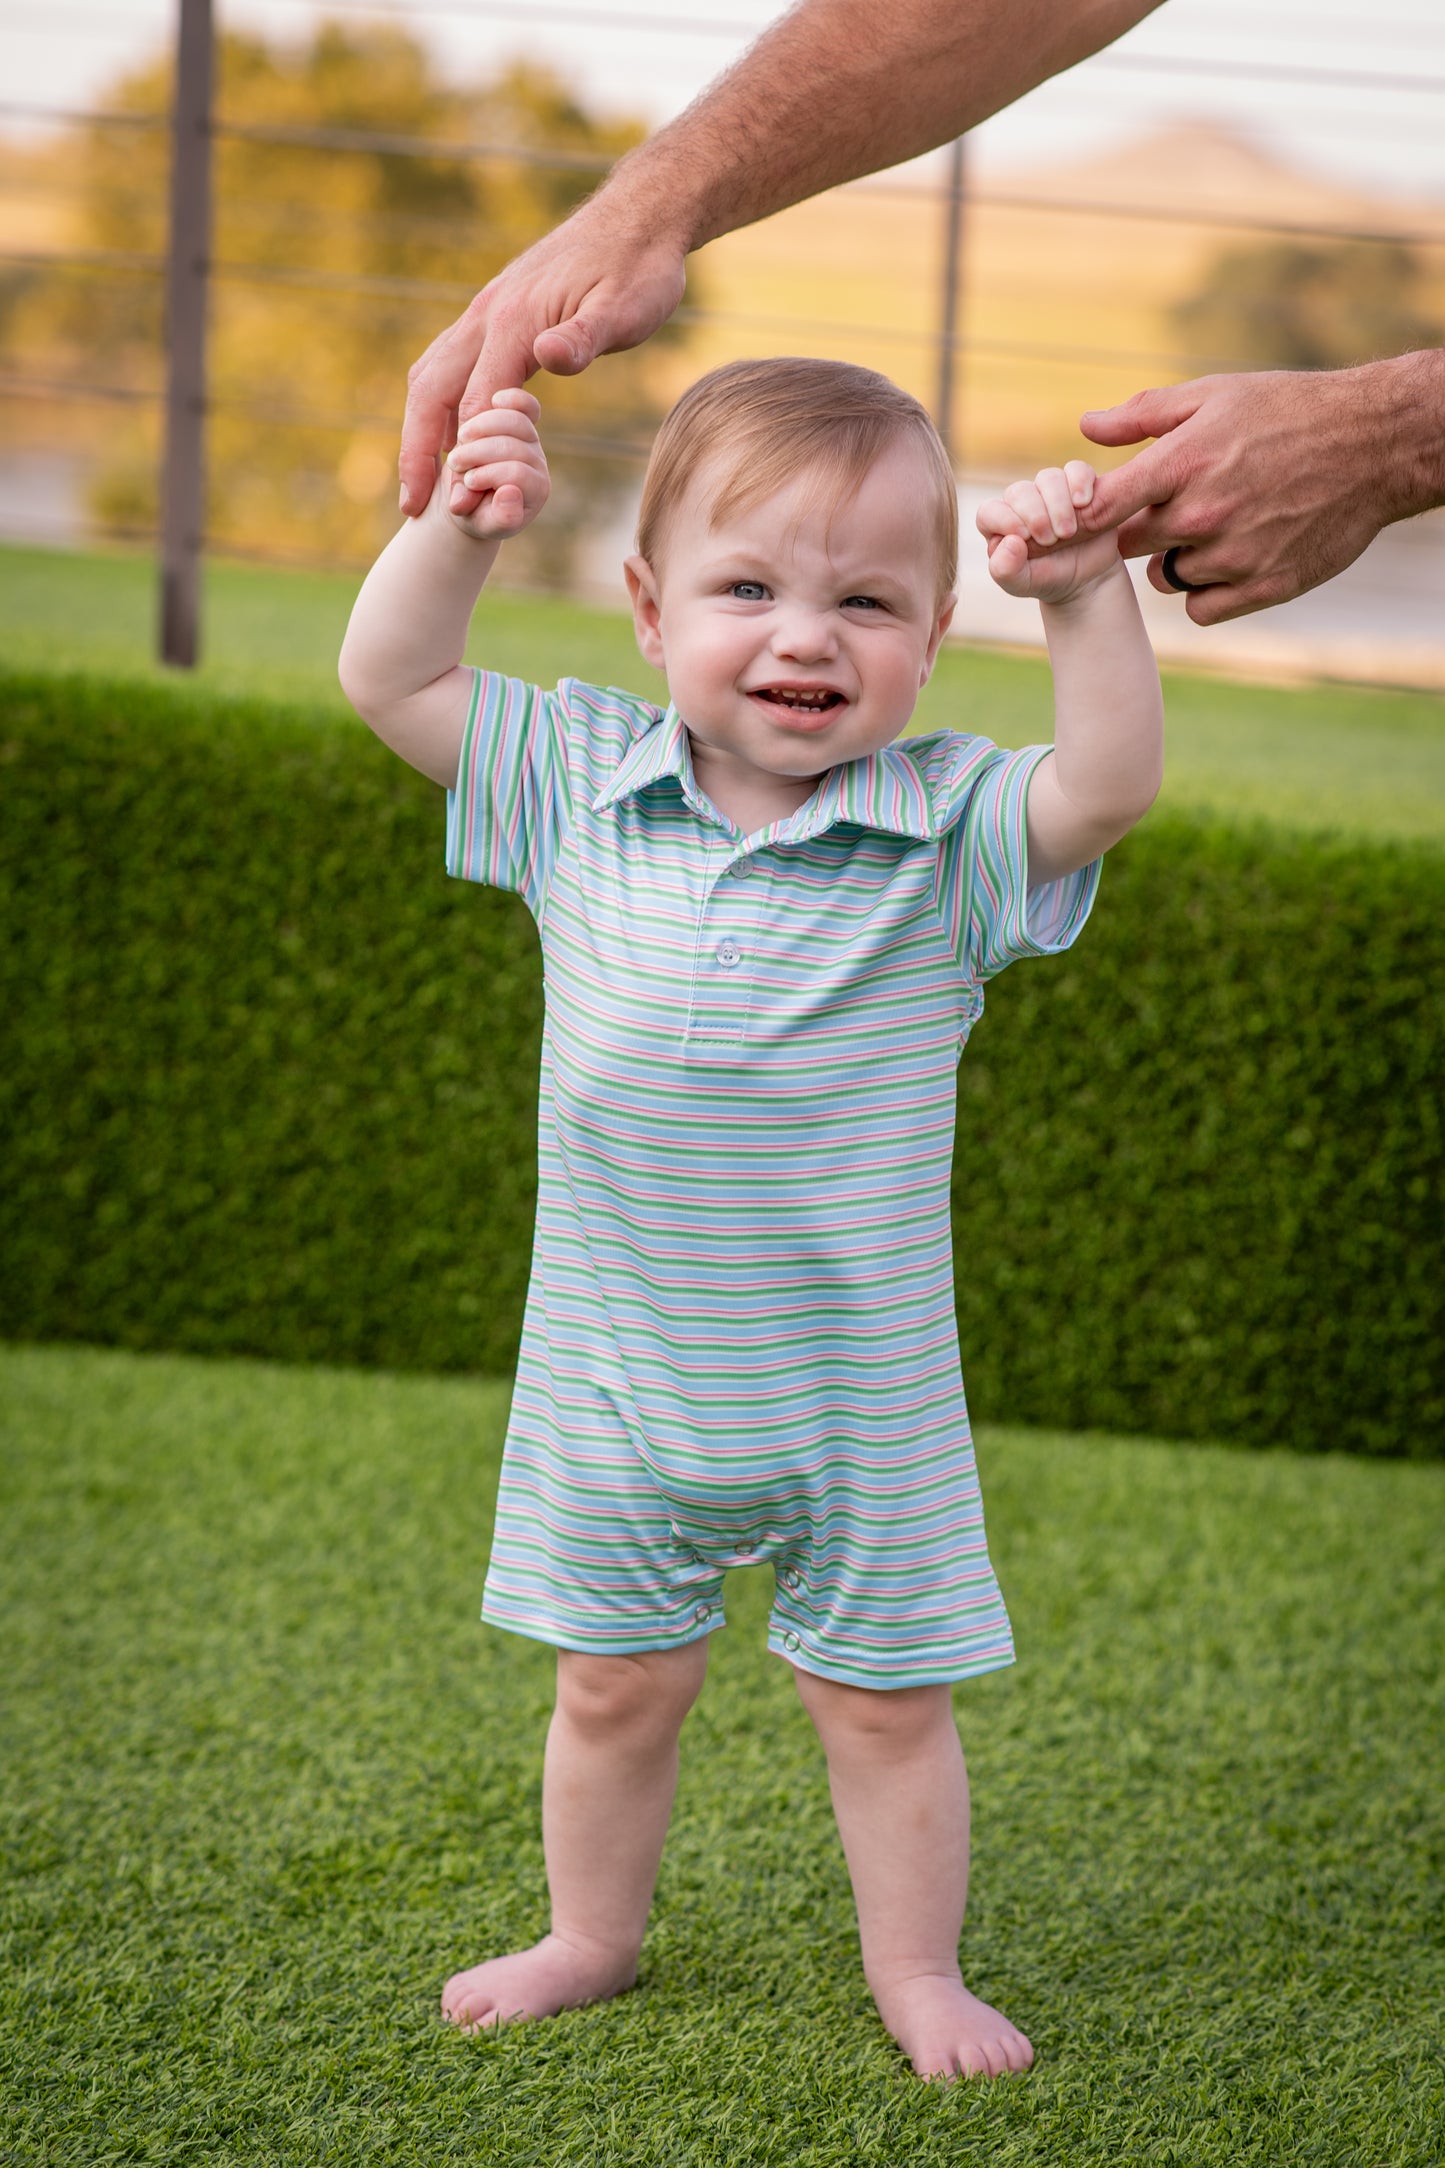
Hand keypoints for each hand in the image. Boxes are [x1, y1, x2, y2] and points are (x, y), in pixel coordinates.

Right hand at [400, 196, 687, 518]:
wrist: (639, 218)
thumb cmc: (640, 269)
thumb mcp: (626, 308)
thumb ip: (586, 337)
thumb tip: (549, 358)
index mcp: (512, 321)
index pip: (473, 401)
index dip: (460, 456)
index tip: (453, 505)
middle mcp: (486, 315)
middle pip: (431, 389)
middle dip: (416, 450)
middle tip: (412, 506)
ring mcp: (486, 312)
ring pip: (433, 374)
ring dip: (421, 430)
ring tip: (422, 485)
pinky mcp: (496, 314)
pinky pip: (452, 364)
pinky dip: (442, 406)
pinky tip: (452, 438)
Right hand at [442, 390, 549, 541]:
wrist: (466, 494)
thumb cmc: (474, 513)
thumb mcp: (482, 523)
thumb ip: (499, 518)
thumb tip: (509, 494)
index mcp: (536, 490)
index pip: (518, 474)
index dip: (489, 475)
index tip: (467, 483)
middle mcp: (537, 461)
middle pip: (513, 446)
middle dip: (479, 453)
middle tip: (456, 463)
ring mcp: (529, 437)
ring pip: (514, 420)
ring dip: (481, 427)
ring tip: (460, 441)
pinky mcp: (519, 415)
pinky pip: (523, 402)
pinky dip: (509, 400)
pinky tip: (492, 402)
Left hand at [977, 463, 1121, 601]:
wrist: (1088, 578)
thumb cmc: (1048, 579)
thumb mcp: (1023, 584)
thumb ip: (1006, 570)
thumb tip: (1010, 542)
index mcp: (1001, 526)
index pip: (989, 511)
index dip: (1003, 519)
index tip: (1023, 537)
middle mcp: (1022, 503)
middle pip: (1019, 492)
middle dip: (1035, 515)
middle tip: (1050, 540)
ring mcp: (1050, 491)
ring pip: (1048, 478)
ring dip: (1058, 503)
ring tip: (1067, 532)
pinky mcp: (1078, 485)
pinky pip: (1077, 470)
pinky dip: (1080, 482)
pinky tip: (1083, 502)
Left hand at [1077, 355, 1444, 624]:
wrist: (1374, 444)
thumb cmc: (1288, 412)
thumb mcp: (1215, 397)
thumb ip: (1144, 415)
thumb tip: (1086, 427)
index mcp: (1182, 463)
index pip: (1099, 508)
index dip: (1079, 518)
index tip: (1085, 515)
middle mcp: (1203, 514)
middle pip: (1129, 546)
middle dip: (1141, 529)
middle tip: (1173, 507)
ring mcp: (1234, 555)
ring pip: (1167, 579)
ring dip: (1177, 561)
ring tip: (1212, 528)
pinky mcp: (1265, 586)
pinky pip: (1202, 609)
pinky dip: (1207, 592)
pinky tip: (1228, 560)